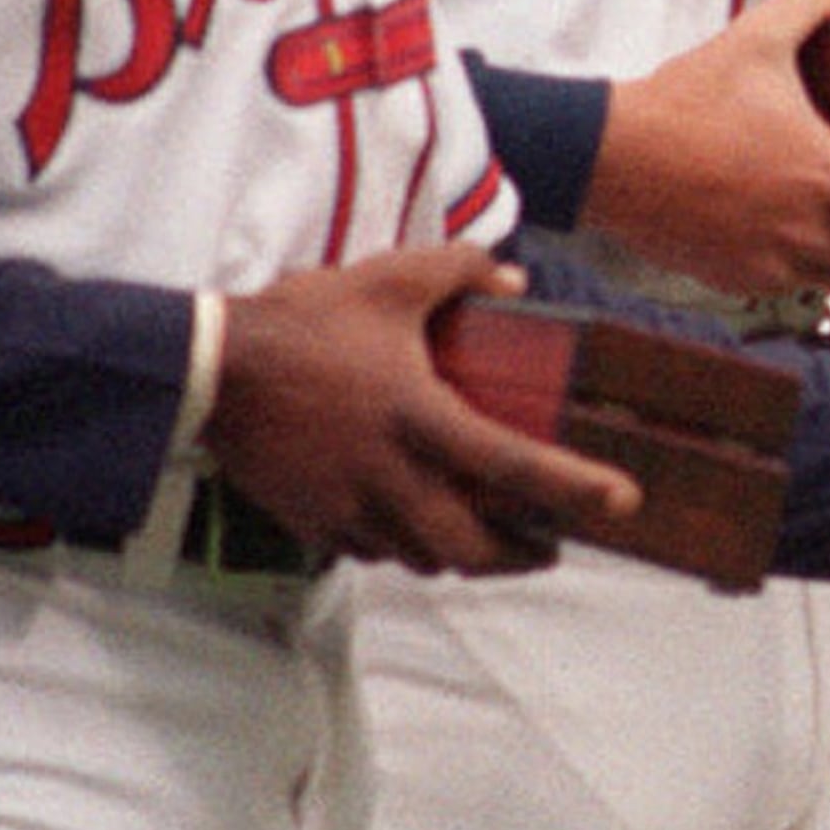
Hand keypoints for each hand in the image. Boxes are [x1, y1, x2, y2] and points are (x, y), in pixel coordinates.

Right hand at [204, 246, 640, 575]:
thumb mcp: (391, 277)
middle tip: (551, 545)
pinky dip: (405, 546)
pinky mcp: (312, 523)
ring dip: (464, 554)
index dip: (574, 489)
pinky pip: (374, 551)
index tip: (622, 503)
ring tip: (490, 536)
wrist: (207, 367)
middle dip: (521, 556)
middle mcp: (389, 476)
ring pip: (423, 558)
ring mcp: (348, 507)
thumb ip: (462, 271)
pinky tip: (416, 522)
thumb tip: (516, 282)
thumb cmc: (304, 319)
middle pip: (473, 547)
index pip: (514, 466)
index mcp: (419, 417)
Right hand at [586, 0, 829, 310]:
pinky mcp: (739, 282)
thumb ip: (813, 6)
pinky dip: (817, 267)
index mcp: (829, 178)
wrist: (603, 157)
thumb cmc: (682, 98)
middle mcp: (810, 233)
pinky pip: (799, 285)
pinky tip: (808, 232)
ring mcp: (774, 265)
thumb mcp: (755, 36)